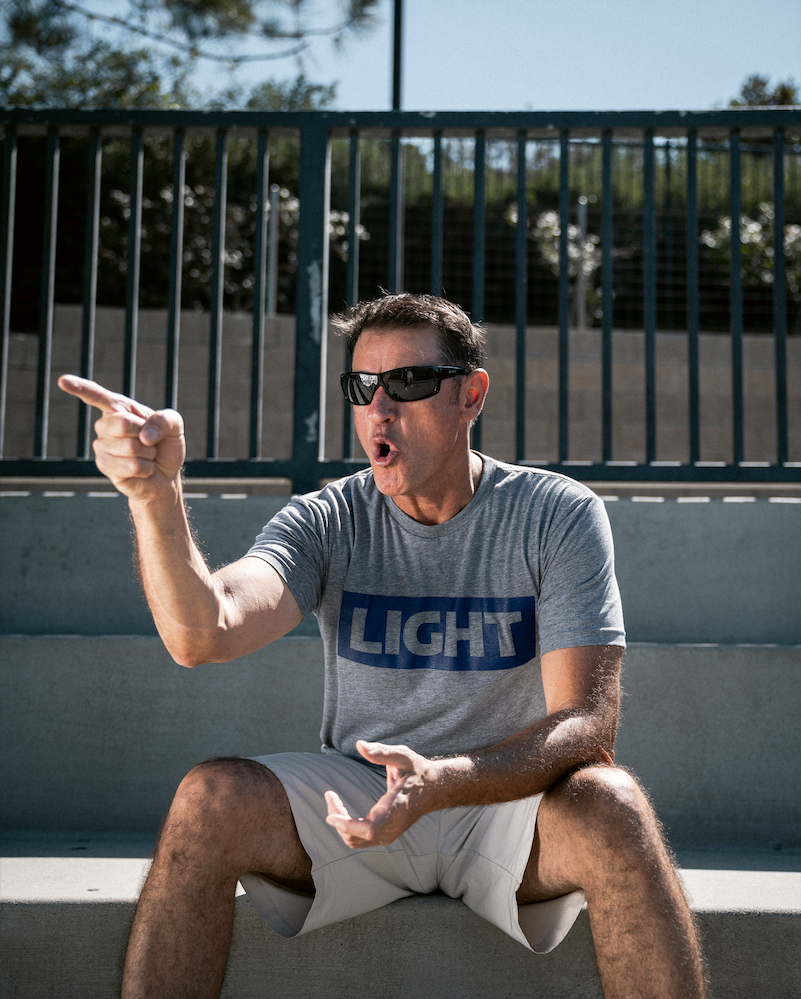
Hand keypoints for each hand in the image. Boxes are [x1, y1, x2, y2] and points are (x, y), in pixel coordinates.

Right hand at [58, 375, 184, 499]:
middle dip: (145, 434)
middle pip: (123, 423)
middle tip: (149, 442)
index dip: (80, 387)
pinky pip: (133, 465)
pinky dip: (146, 468)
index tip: (63, 380)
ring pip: (131, 446)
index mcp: (119, 409)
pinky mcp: (104, 466)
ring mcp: (101, 445)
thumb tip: (144, 436)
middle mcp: (105, 425)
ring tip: (146, 456)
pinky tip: (143, 469)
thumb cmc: (166, 446)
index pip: (97, 396)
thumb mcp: (175, 425)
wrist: (165, 476)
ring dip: (149, 453)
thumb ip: (165, 419)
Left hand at [325, 740, 438, 848]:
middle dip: (337, 820)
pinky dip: (347, 827)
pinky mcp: (386, 834)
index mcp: (396, 809)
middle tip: (330, 795)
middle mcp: (392, 826)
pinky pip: (360, 839)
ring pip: (355, 841)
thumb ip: (382, 752)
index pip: (369, 830)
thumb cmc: (418, 770)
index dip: (347, 826)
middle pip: (355, 838)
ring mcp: (389, 834)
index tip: (330, 814)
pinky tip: (342, 810)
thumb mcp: (403, 756)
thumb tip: (360, 745)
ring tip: (334, 801)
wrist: (435, 789)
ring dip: (340, 824)